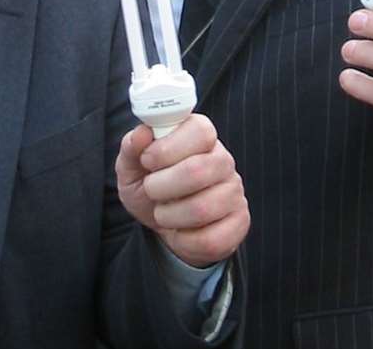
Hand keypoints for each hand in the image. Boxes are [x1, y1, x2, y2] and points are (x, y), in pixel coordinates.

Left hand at [115, 113, 248, 267]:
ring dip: (170, 216)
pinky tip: (179, 231)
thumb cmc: (150, 185)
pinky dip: (184, 240)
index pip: (200, 130)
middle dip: (161, 186)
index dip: (167, 148)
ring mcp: (234, 191)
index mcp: (201, 135)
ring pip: (203, 208)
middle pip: (198, 171)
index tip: (147, 160)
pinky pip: (212, 239)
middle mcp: (223, 160)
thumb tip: (142, 133)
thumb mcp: (132, 165)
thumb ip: (132, 146)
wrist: (163, 225)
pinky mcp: (240, 222)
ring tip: (162, 211)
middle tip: (150, 189)